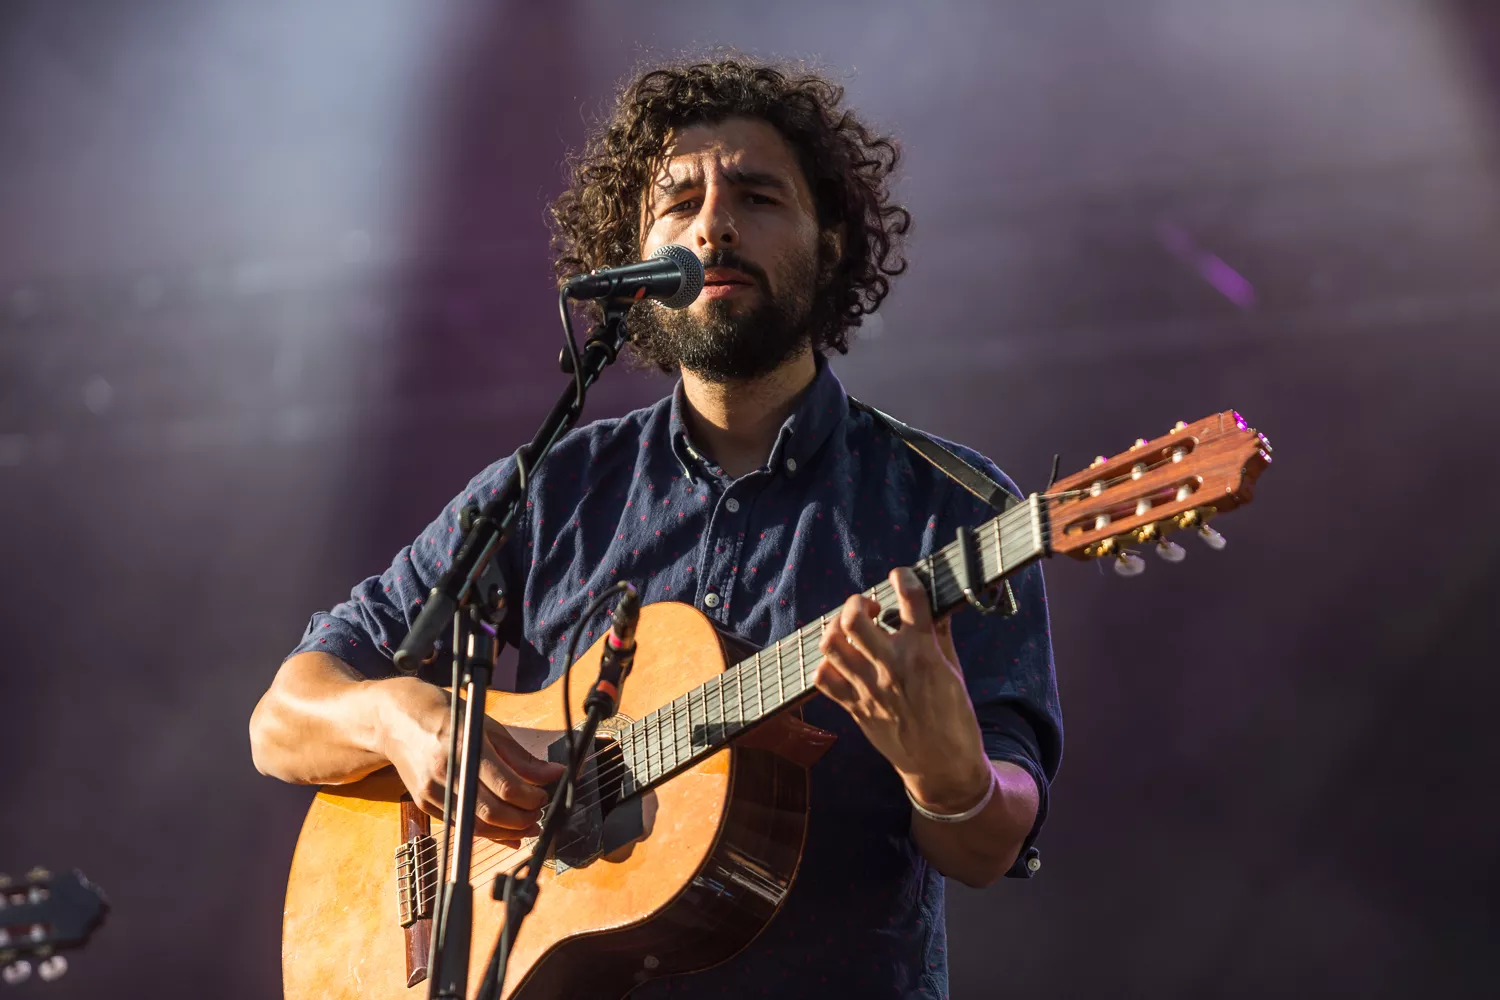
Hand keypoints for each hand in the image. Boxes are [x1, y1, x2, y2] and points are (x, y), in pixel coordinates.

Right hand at [379, 678, 564, 845]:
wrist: (394, 719)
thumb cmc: (444, 714)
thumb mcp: (486, 725)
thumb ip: (520, 756)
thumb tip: (553, 773)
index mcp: (465, 746)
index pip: (506, 786)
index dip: (532, 797)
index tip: (545, 795)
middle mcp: (446, 772)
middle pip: (492, 811)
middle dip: (523, 819)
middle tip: (539, 814)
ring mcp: (432, 791)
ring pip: (475, 825)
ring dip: (507, 832)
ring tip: (527, 826)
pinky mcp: (423, 803)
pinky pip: (460, 826)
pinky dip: (486, 832)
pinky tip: (504, 833)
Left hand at [815, 567, 991, 811]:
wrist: (942, 767)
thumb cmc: (954, 719)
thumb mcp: (954, 672)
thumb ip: (940, 636)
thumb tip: (934, 606)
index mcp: (923, 653)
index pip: (910, 599)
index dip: (903, 577)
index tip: (900, 575)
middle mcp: (891, 667)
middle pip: (853, 619)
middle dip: (856, 603)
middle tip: (868, 608)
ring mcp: (869, 689)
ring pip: (832, 645)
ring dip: (837, 630)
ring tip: (851, 633)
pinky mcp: (855, 709)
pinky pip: (824, 680)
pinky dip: (827, 665)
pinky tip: (842, 663)